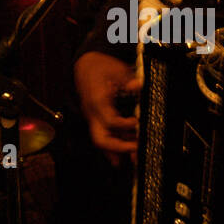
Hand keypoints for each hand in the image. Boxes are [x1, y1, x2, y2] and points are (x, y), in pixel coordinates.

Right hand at [73, 51, 139, 167]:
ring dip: (118, 151)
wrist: (86, 65)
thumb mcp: (117, 69)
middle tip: (136, 149)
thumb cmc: (101, 67)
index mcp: (97, 101)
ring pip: (102, 141)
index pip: (110, 121)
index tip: (138, 123)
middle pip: (100, 138)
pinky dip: (112, 148)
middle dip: (118, 147)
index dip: (125, 125)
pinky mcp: (96, 120)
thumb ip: (128, 79)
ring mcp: (93, 118)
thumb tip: (138, 85)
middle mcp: (92, 113)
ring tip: (135, 158)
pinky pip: (103, 136)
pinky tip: (122, 157)